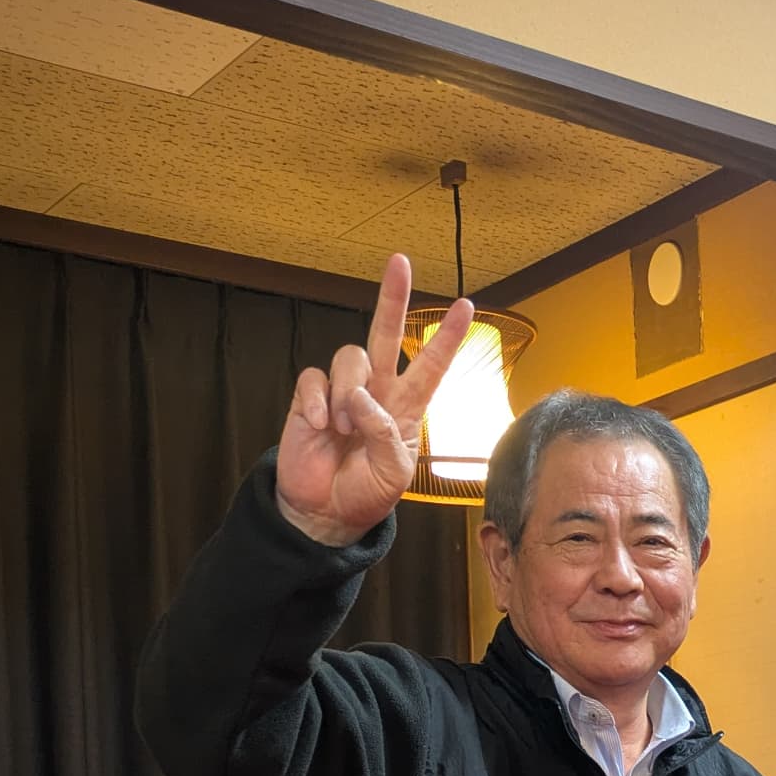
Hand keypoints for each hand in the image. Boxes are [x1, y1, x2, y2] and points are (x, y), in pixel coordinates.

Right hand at [274, 255, 472, 548]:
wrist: (324, 513)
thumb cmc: (365, 493)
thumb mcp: (393, 474)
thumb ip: (385, 434)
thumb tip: (362, 398)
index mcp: (407, 408)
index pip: (430, 366)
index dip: (447, 338)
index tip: (466, 307)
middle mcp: (377, 391)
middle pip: (385, 334)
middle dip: (393, 298)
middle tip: (400, 262)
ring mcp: (342, 392)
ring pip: (350, 357)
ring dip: (348, 392)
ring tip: (343, 429)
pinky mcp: (310, 397)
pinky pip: (314, 378)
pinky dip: (316, 401)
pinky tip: (318, 426)